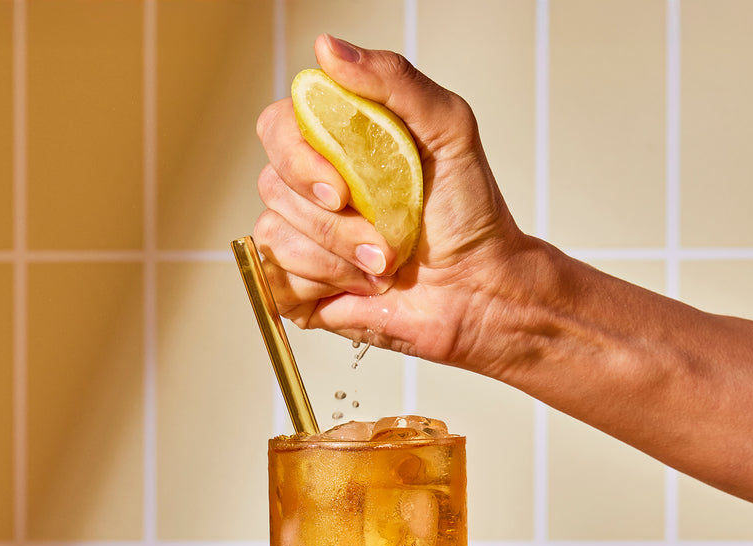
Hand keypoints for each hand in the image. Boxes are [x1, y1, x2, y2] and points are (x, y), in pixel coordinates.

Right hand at [253, 33, 537, 379]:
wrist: (480, 290)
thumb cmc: (470, 215)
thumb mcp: (448, 129)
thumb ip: (395, 80)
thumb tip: (328, 49)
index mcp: (336, 144)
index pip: (276, 129)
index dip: (300, 160)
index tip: (343, 190)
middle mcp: (312, 189)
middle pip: (271, 187)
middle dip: (334, 224)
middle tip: (385, 242)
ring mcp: (303, 240)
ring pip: (275, 238)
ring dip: (336, 260)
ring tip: (383, 266)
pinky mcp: (301, 290)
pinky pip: (278, 283)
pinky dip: (324, 288)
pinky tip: (361, 288)